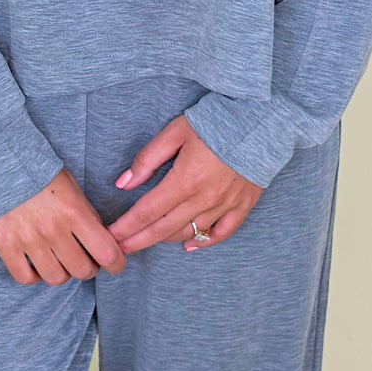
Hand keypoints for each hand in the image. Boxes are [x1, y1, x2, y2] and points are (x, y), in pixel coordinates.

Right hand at [0, 168, 128, 285]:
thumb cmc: (38, 170)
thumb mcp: (71, 186)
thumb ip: (86, 214)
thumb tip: (100, 239)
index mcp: (74, 212)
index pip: (106, 252)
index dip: (116, 264)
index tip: (115, 264)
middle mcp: (53, 230)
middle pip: (83, 271)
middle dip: (89, 268)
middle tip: (85, 258)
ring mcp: (28, 240)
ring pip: (56, 278)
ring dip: (62, 273)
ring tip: (60, 261)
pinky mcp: (5, 245)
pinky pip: (25, 278)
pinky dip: (34, 276)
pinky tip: (36, 263)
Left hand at [106, 115, 261, 254]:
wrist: (260, 120)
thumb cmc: (214, 121)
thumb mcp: (175, 132)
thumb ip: (147, 159)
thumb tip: (122, 183)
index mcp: (184, 180)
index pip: (147, 212)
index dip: (126, 227)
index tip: (111, 237)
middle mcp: (204, 199)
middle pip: (163, 229)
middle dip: (138, 241)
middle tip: (119, 251)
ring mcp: (225, 204)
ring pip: (189, 232)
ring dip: (165, 240)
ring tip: (147, 240)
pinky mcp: (243, 205)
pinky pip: (222, 232)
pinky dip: (204, 242)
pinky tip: (189, 245)